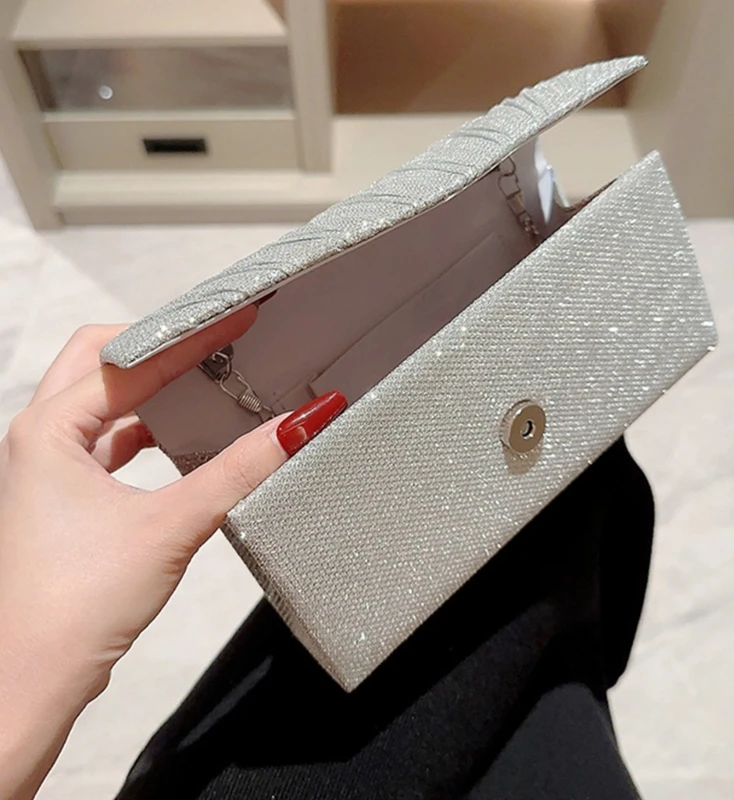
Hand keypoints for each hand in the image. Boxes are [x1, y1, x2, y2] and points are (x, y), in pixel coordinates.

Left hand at [0, 309, 345, 798]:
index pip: (130, 357)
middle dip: (162, 348)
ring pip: (106, 402)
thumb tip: (298, 424)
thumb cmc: (71, 609)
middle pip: (104, 361)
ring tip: (210, 382)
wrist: (28, 683)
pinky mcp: (67, 498)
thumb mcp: (172, 524)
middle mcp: (40, 440)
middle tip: (219, 342)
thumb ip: (241, 470)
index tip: (238, 319)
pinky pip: (110, 442)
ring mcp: (49, 469)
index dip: (192, 335)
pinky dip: (149, 430)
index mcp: (47, 430)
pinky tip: (184, 440)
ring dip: (156, 389)